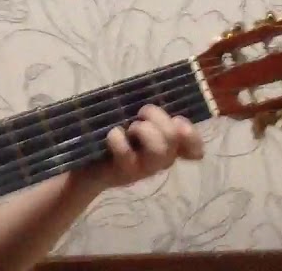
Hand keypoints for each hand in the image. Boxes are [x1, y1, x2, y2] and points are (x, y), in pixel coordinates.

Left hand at [83, 105, 204, 189]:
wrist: (88, 165)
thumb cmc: (117, 135)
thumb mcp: (135, 121)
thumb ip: (151, 115)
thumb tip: (160, 108)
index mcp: (168, 145)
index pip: (194, 146)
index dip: (192, 135)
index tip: (177, 121)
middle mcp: (161, 160)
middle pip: (173, 136)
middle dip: (156, 116)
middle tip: (140, 114)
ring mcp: (143, 168)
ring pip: (158, 149)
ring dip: (143, 130)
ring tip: (129, 128)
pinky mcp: (123, 172)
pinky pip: (126, 153)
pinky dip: (118, 138)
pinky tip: (113, 134)